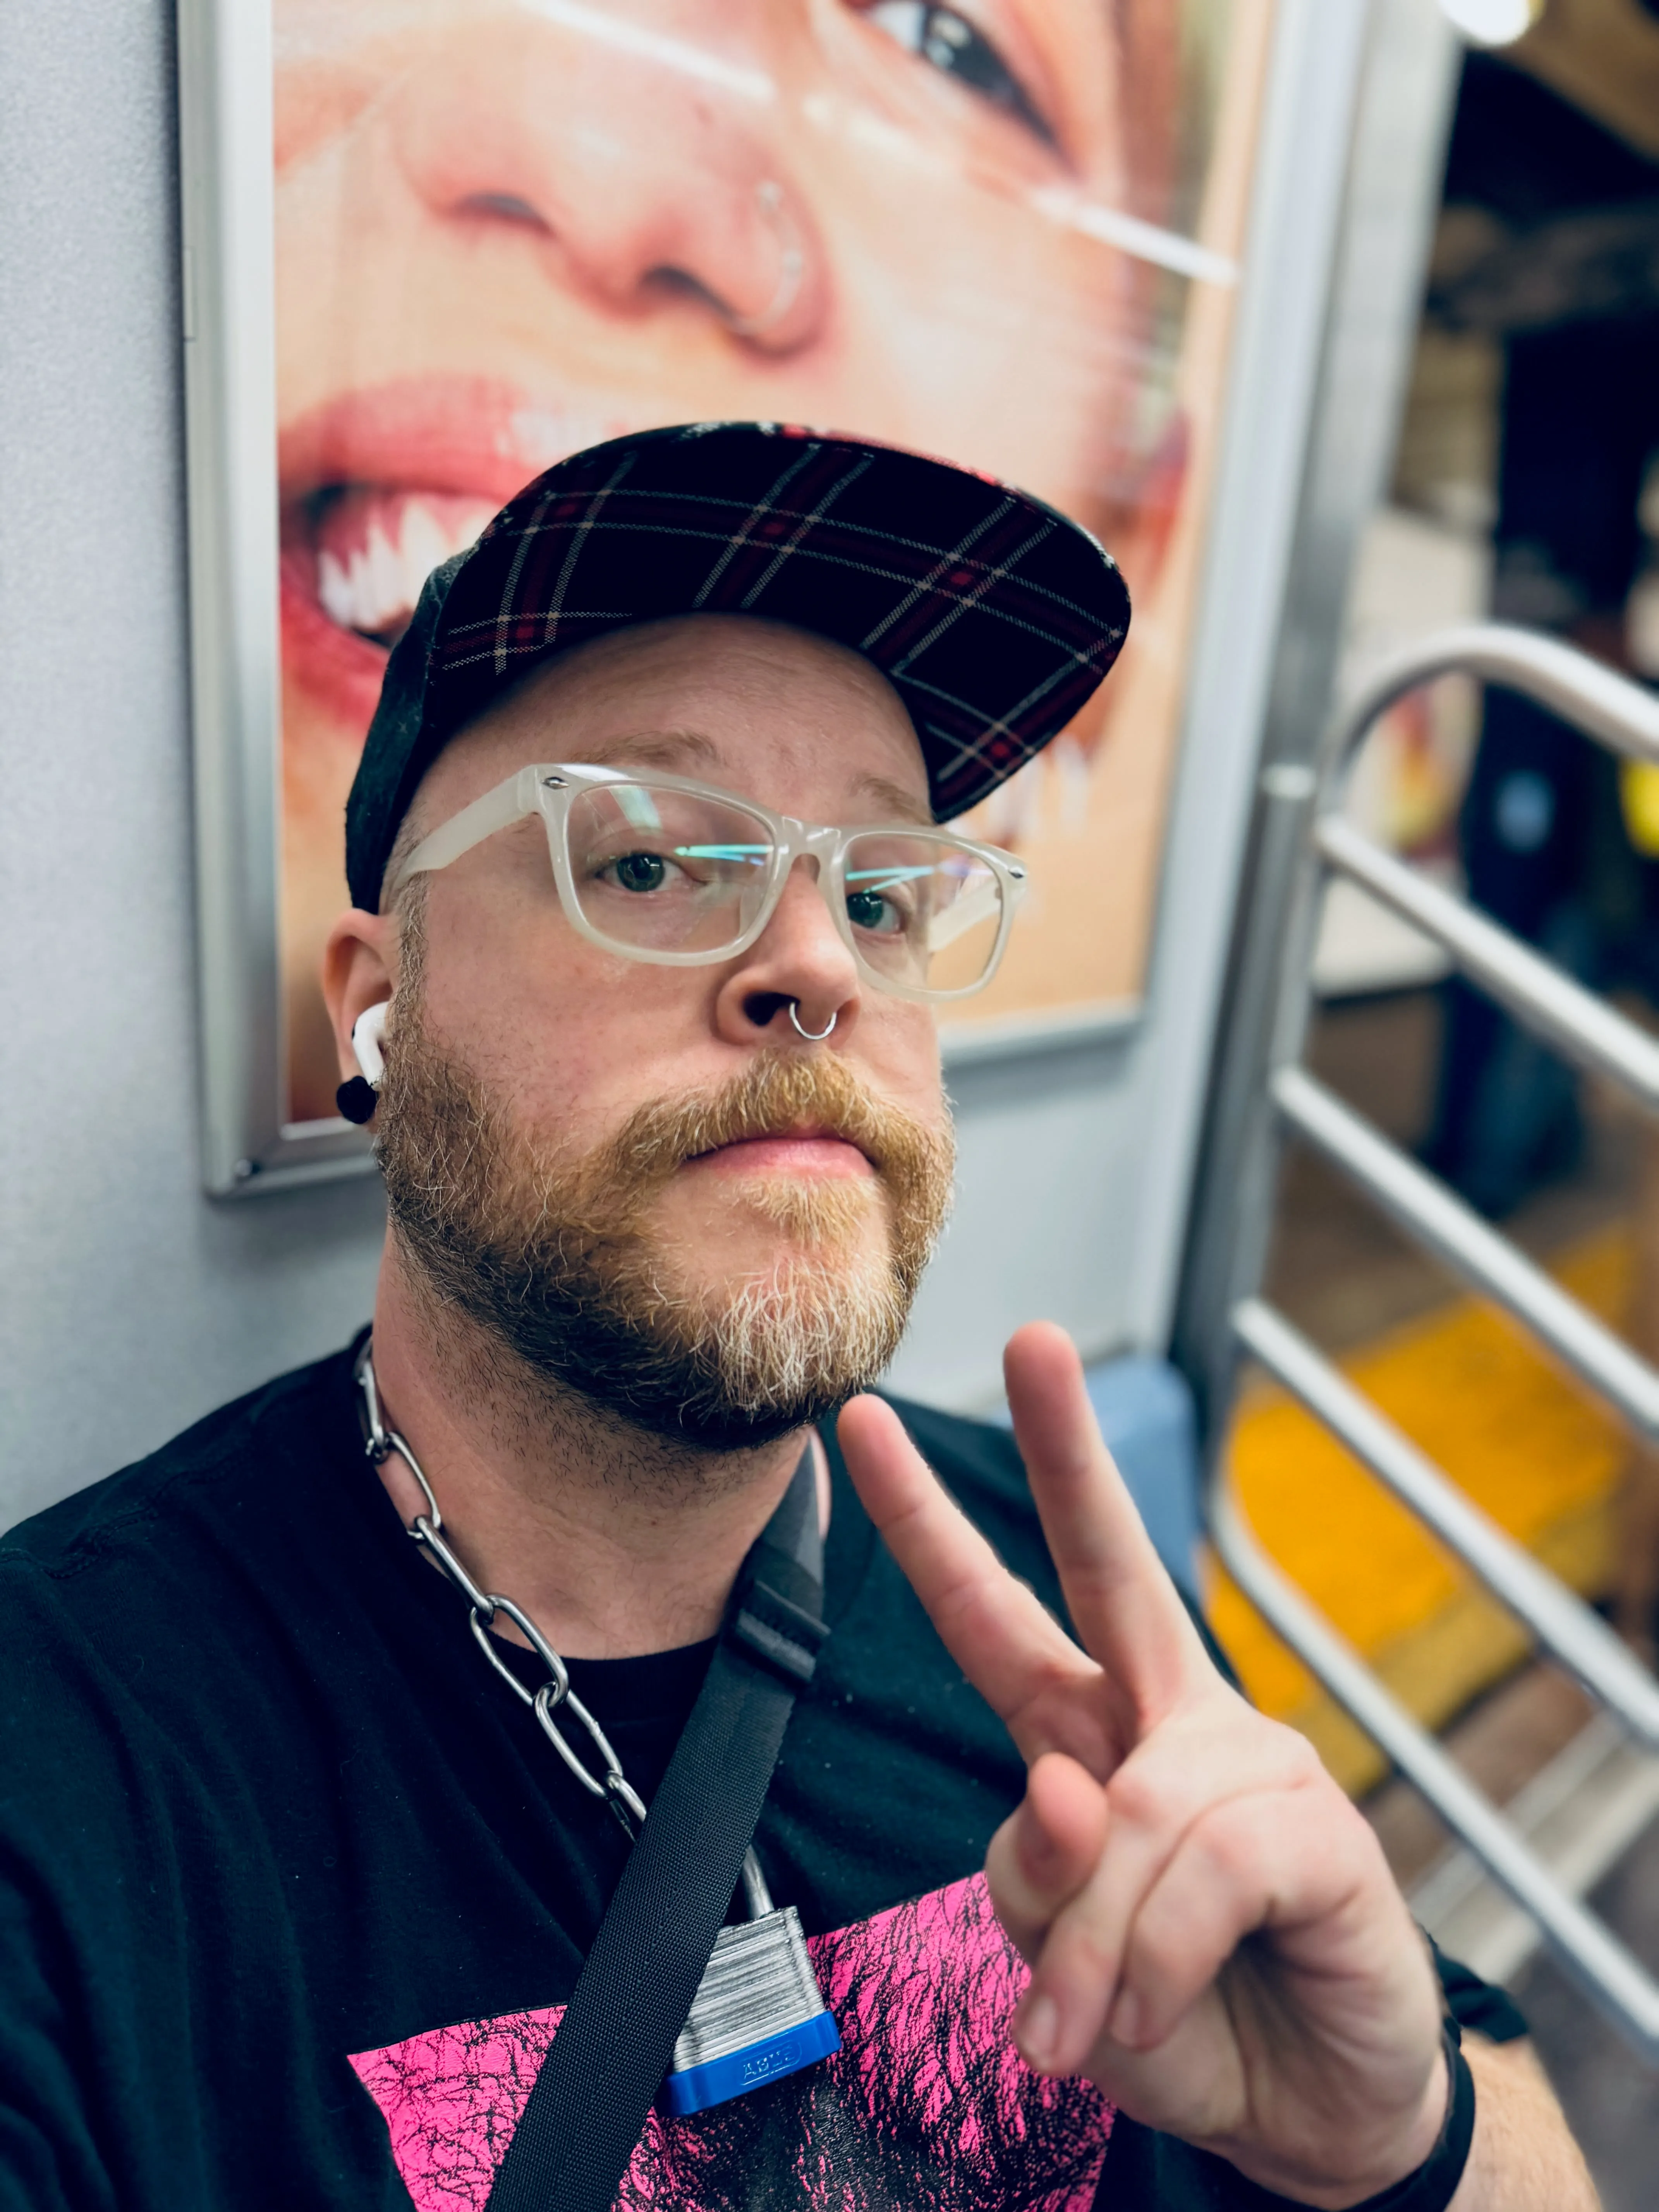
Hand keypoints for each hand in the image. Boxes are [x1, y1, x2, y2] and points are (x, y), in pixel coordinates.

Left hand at [837, 1322, 1446, 2209]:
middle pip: (1113, 1563)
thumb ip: (1037, 1876)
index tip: (861, 1424)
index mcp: (1088, 1730)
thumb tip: (1060, 1790)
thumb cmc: (1182, 2012)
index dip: (924, 1522)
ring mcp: (1250, 1761)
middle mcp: (1167, 1718)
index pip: (993, 1611)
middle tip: (1034, 1340)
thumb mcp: (1063, 1961)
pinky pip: (1197, 1874)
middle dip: (1068, 1448)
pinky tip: (1166, 2009)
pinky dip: (1157, 1964)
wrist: (1313, 2105)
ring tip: (1101, 2023)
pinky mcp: (1322, 1829)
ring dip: (1092, 1948)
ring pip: (1122, 1815)